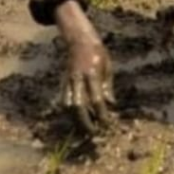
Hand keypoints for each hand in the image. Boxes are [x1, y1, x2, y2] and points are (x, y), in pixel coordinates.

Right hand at [54, 0, 114, 133]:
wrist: (79, 41)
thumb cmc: (98, 53)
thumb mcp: (108, 66)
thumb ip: (107, 86)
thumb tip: (110, 105)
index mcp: (92, 74)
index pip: (96, 99)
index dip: (101, 113)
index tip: (106, 124)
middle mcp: (78, 79)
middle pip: (78, 106)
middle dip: (84, 122)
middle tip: (93, 133)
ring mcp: (68, 82)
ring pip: (68, 106)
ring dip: (75, 119)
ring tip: (84, 129)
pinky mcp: (63, 83)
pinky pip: (64, 101)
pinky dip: (69, 112)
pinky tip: (76, 118)